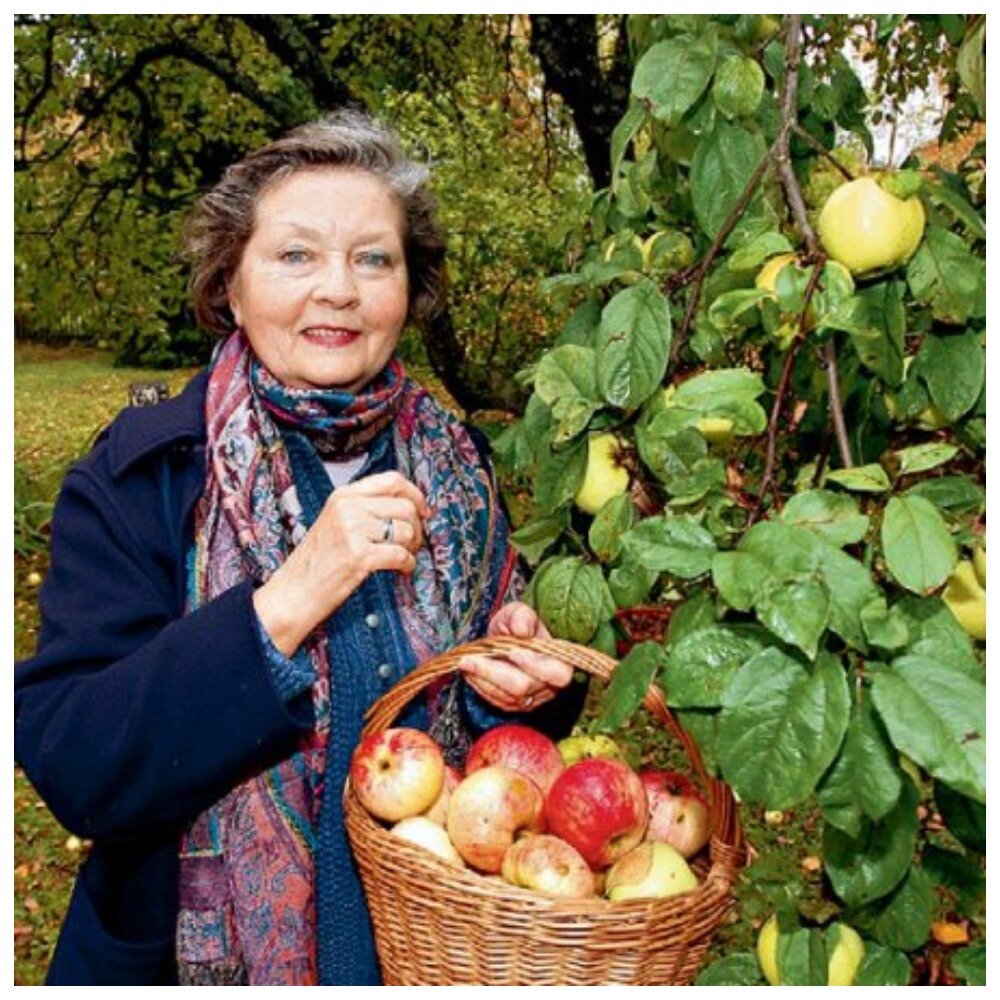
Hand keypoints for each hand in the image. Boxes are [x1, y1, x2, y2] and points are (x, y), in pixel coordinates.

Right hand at [253, 471, 428, 654]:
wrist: (293, 592)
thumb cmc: (317, 562)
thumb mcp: (336, 522)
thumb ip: (365, 510)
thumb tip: (408, 508)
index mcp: (343, 495)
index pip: (392, 480)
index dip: (415, 494)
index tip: (423, 510)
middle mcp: (348, 507)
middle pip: (405, 506)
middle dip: (417, 526)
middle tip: (414, 543)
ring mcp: (353, 530)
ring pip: (406, 530)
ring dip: (413, 547)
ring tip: (404, 558)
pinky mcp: (359, 556)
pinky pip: (401, 555)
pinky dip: (407, 564)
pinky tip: (401, 570)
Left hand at [458, 602, 573, 711]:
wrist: (506, 640)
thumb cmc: (516, 625)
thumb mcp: (518, 612)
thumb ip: (522, 616)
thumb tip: (521, 630)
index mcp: (560, 662)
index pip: (557, 674)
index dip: (535, 665)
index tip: (512, 652)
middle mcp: (549, 686)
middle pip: (523, 687)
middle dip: (494, 672)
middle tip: (470, 658)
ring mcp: (531, 698)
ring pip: (506, 697)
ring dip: (482, 678)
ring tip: (465, 661)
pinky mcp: (514, 705)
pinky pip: (496, 701)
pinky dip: (479, 686)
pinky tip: (469, 671)